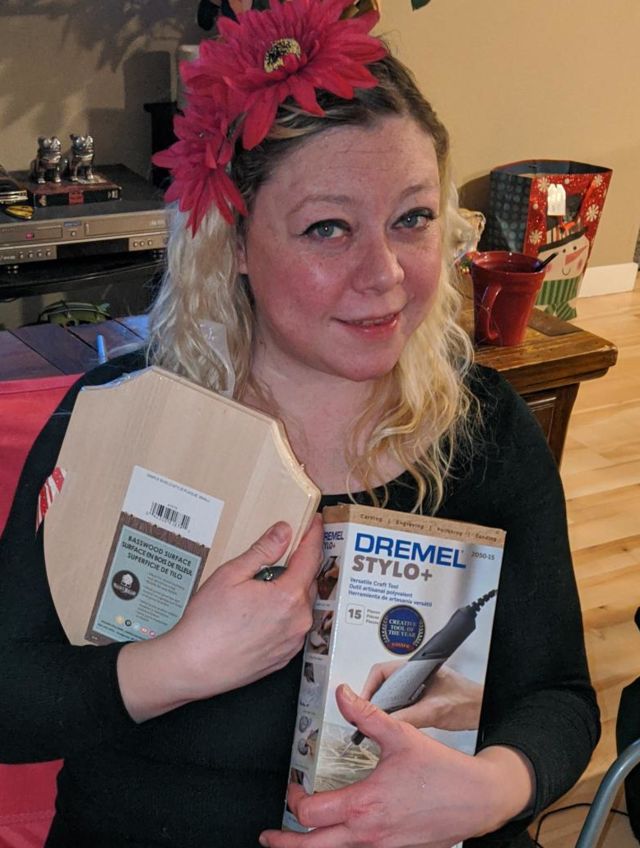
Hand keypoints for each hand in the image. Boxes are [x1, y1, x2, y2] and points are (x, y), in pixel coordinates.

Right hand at [118, 515, 322, 720]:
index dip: (314, 535)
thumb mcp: (230, 575)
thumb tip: (284, 531)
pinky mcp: (284, 657)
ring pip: (302, 605)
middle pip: (309, 581)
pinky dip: (286, 612)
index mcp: (288, 597)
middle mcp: (298, 621)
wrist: (192, 667)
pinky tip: (262, 610)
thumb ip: (262, 551)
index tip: (315, 521)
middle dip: (301, 563)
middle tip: (286, 549)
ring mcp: (293, 642)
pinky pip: (293, 626)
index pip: (311, 557)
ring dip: (292, 589)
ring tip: (266, 583)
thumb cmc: (207, 623)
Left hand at [259, 685, 534, 847]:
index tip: (294, 787)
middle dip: (286, 843)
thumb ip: (366, 715)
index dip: (295, 800)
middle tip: (270, 837)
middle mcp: (369, 833)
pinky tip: (338, 836)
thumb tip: (342, 695)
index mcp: (365, 805)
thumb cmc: (443, 772)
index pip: (312, 812)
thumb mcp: (400, 736)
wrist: (478, 799)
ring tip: (296, 841)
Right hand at [361, 663, 482, 730]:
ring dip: (384, 708)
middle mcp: (414, 674)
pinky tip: (395, 725)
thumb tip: (387, 723)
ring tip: (380, 722)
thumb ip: (410, 716)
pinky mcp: (420, 697)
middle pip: (382, 684)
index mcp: (415, 668)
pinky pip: (399, 704)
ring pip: (390, 695)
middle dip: (374, 700)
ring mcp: (417, 686)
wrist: (484, 709)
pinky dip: (393, 714)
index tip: (363, 705)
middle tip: (368, 717)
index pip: (380, 672)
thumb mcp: (435, 710)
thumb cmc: (468, 702)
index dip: (368, 688)